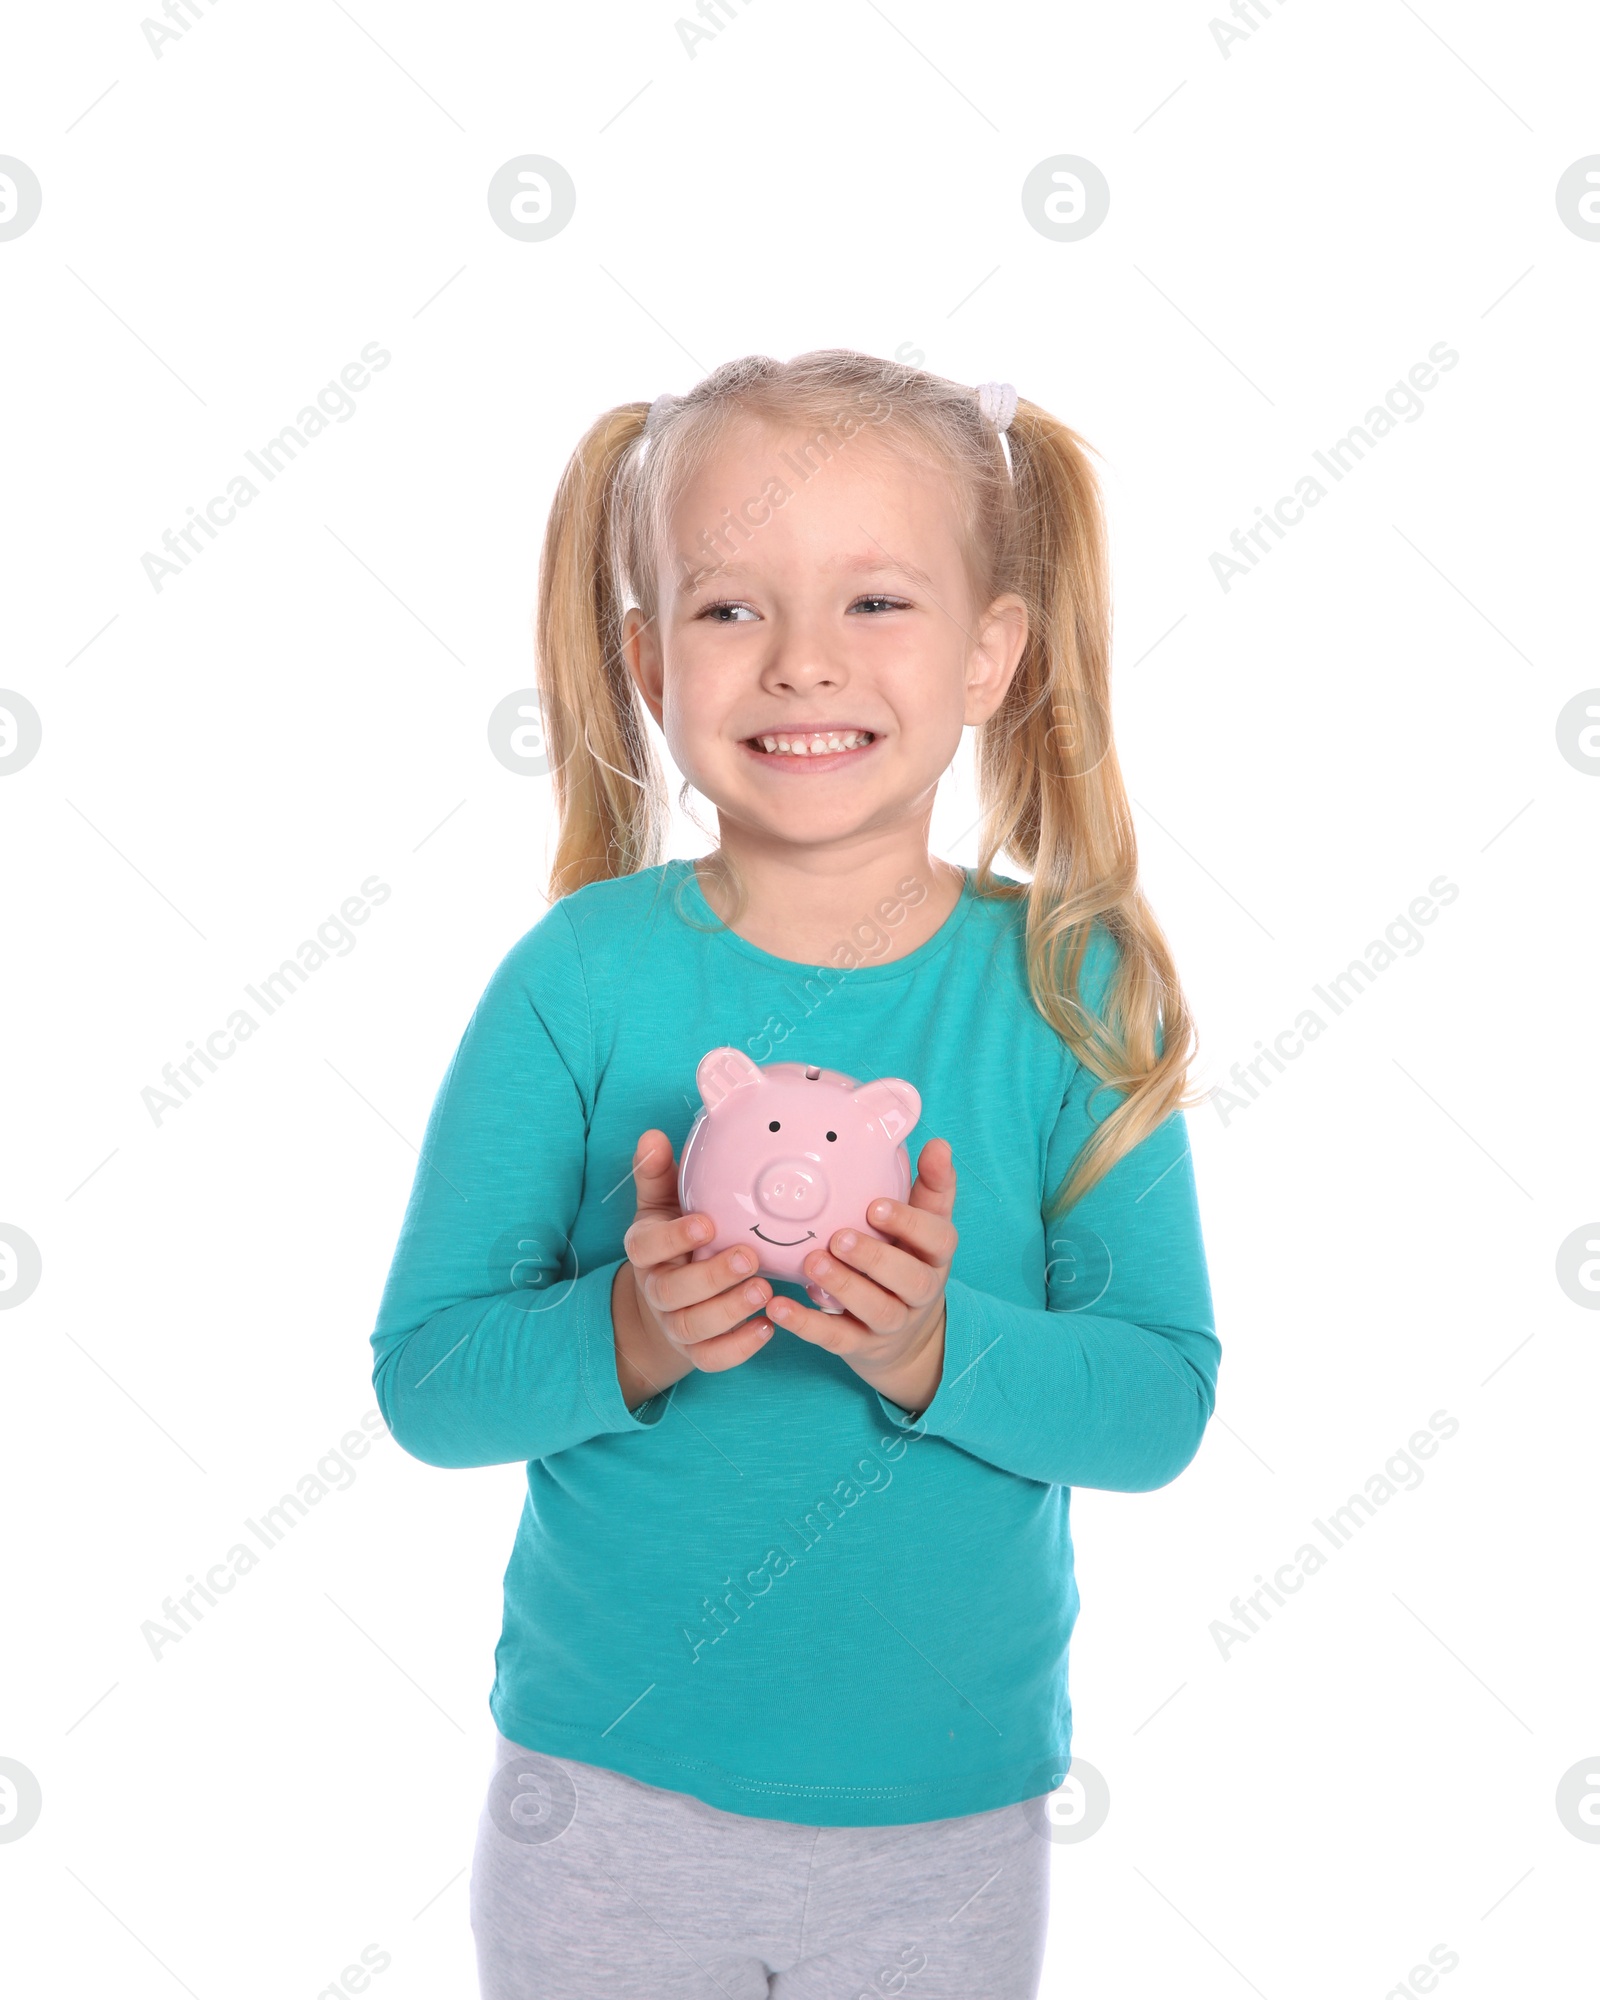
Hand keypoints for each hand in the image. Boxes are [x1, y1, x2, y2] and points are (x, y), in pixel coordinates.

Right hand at [612, 1128, 774, 1406]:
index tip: (707, 1223)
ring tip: (766, 1291)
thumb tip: (652, 1136)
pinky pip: (712, 1358)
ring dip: (730, 1311)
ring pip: (694, 1326)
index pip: (647, 1247)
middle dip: (712, 1277)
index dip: (674, 1238)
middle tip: (749, 1257)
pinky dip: (739, 1348)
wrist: (666, 1302)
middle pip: (674, 1291)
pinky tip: (768, 1327)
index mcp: (645, 1251)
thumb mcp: (662, 1206)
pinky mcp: (696, 1351)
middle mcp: (657, 1290)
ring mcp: (675, 1324)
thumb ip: (658, 1175)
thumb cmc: (674, 1241)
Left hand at [764, 1138, 956, 1417]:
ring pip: (877, 1311)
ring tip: (812, 1263)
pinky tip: (778, 1307)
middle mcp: (920, 1291)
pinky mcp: (861, 1347)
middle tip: (838, 1237)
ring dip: (844, 1287)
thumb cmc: (908, 1262)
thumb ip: (931, 1187)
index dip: (911, 1223)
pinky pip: (837, 1339)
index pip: (938, 1239)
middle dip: (875, 1258)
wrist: (907, 1339)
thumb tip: (939, 1144)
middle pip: (911, 1280)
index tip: (876, 1205)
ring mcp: (892, 1323)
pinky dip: (807, 1325)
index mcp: (935, 1256)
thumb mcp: (925, 1228)